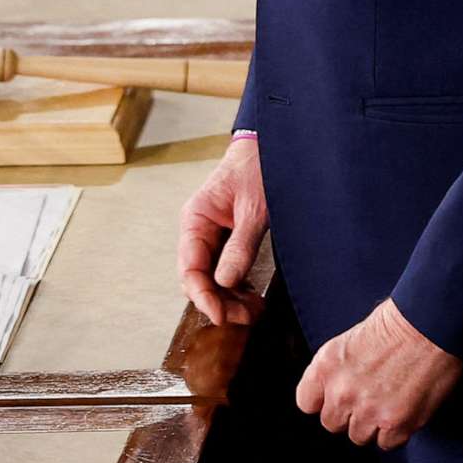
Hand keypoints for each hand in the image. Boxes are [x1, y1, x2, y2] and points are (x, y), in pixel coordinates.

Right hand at [178, 140, 268, 326]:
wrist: (272, 144)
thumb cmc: (259, 167)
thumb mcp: (254, 209)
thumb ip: (240, 245)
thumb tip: (224, 281)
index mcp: (195, 218)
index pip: (190, 268)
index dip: (203, 295)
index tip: (220, 315)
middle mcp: (199, 229)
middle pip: (199, 277)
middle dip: (219, 301)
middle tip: (244, 318)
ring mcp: (212, 234)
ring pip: (212, 277)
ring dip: (228, 297)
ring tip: (252, 312)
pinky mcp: (227, 237)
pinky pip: (225, 268)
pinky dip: (236, 285)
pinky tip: (250, 298)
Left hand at [295, 297, 462, 449]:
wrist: (434, 322)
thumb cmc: (400, 321)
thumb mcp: (353, 337)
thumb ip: (340, 369)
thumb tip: (341, 388)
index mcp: (326, 365)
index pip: (307, 403)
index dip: (324, 400)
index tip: (338, 396)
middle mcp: (342, 392)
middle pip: (332, 423)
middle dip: (350, 413)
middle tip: (372, 395)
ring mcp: (369, 411)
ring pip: (359, 436)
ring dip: (373, 424)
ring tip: (391, 399)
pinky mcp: (397, 424)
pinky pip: (388, 443)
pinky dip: (397, 431)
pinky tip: (406, 407)